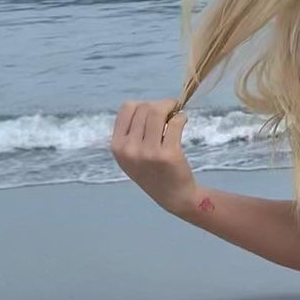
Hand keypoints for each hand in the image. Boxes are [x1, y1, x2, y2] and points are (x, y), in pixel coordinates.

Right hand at [110, 97, 198, 216]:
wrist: (173, 195)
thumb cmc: (152, 171)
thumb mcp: (131, 154)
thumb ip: (134, 130)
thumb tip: (150, 104)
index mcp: (117, 146)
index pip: (127, 108)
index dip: (143, 104)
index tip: (155, 110)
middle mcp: (129, 149)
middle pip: (145, 107)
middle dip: (160, 105)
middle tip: (171, 111)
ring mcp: (148, 153)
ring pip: (158, 111)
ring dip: (171, 107)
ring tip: (177, 115)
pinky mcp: (168, 155)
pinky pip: (175, 122)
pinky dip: (181, 117)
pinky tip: (182, 121)